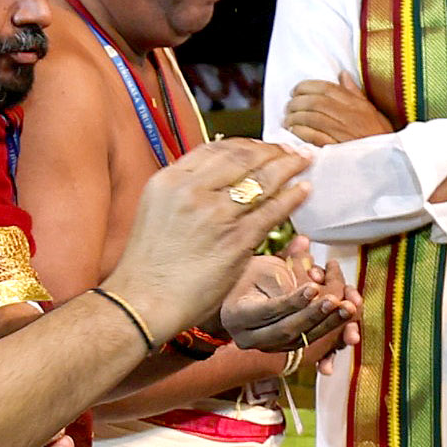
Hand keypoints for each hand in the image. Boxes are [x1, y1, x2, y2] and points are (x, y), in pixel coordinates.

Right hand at [102, 142, 311, 352]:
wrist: (142, 302)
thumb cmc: (148, 266)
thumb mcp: (156, 212)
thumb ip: (182, 193)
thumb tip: (212, 182)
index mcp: (170, 180)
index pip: (216, 149)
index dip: (247, 145)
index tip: (263, 146)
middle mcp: (192, 191)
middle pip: (243, 157)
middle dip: (272, 150)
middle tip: (292, 150)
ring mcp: (215, 215)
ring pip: (262, 179)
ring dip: (288, 167)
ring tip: (304, 162)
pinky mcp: (235, 240)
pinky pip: (272, 211)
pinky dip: (291, 197)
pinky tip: (303, 191)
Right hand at [217, 249, 353, 362]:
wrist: (237, 299)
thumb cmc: (246, 277)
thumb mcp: (260, 264)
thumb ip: (284, 257)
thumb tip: (304, 241)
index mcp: (237, 316)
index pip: (268, 310)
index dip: (291, 301)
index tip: (313, 287)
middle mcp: (250, 338)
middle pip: (286, 330)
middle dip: (314, 315)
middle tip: (336, 301)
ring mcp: (267, 346)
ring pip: (300, 339)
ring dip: (328, 324)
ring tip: (348, 309)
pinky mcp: (283, 347)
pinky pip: (308, 340)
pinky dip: (328, 328)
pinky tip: (345, 317)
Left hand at [281, 77, 383, 148]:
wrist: (389, 163)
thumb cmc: (380, 137)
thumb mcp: (373, 112)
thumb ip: (355, 93)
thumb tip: (343, 75)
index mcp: (357, 104)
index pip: (327, 88)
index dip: (306, 86)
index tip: (296, 90)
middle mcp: (350, 116)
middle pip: (315, 102)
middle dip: (297, 102)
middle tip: (289, 106)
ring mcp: (343, 133)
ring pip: (312, 118)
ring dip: (295, 117)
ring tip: (288, 119)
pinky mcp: (336, 149)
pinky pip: (313, 136)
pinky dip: (300, 132)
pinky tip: (294, 131)